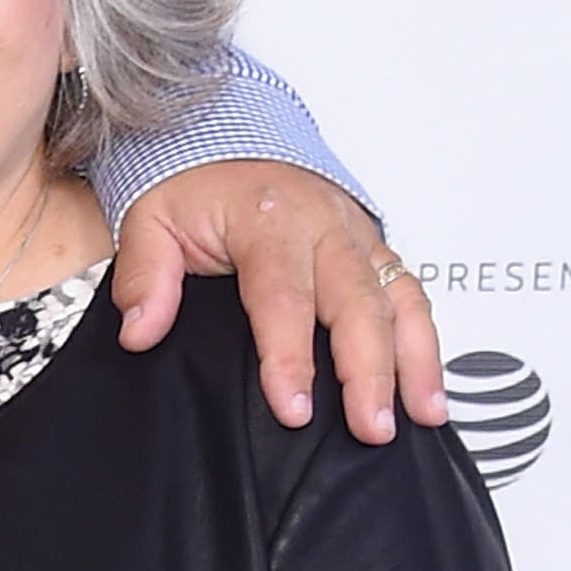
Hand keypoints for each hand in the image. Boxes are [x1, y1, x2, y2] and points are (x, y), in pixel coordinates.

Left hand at [111, 164, 442, 445]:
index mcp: (269, 219)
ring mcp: (356, 237)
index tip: (293, 407)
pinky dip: (426, 342)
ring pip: (400, 298)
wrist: (227, 143)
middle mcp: (324, 226)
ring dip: (415, 359)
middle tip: (371, 426)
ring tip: (421, 414)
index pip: (284, 297)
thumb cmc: (195, 186)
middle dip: (370, 370)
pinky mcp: (373, 250)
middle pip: (357, 303)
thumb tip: (141, 330)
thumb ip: (145, 277)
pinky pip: (410, 295)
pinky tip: (429, 387)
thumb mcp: (150, 221)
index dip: (290, 357)